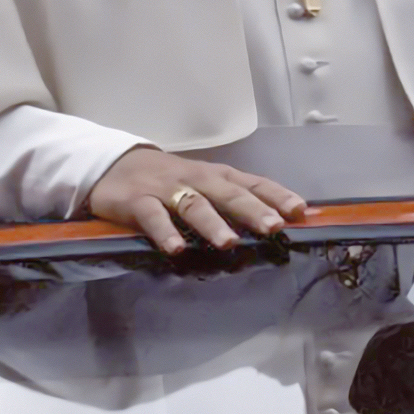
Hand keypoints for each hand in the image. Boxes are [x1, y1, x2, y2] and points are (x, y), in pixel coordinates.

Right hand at [83, 148, 305, 253]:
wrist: (113, 164)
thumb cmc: (167, 179)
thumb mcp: (202, 184)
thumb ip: (231, 200)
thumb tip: (275, 221)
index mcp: (215, 175)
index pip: (251, 182)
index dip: (276, 195)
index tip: (300, 211)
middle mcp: (195, 179)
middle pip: (228, 193)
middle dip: (252, 210)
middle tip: (273, 228)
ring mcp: (166, 189)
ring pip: (194, 205)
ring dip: (212, 223)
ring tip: (230, 243)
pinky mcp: (137, 201)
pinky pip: (153, 217)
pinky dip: (165, 232)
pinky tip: (175, 248)